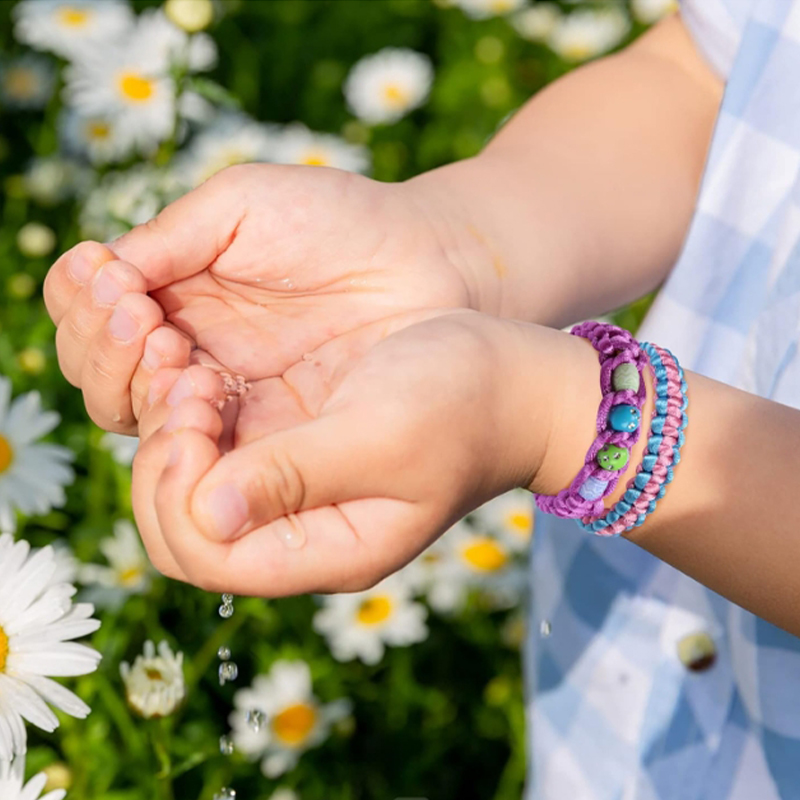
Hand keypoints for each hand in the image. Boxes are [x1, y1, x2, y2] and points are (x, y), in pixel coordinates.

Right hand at [43, 164, 482, 434]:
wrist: (427, 267)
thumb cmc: (341, 221)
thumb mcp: (244, 205)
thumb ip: (168, 238)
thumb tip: (95, 272)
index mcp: (175, 291)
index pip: (89, 315)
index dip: (83, 304)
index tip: (116, 282)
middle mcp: (188, 349)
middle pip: (99, 375)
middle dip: (104, 350)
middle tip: (144, 321)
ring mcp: (225, 398)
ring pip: (136, 418)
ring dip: (132, 386)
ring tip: (172, 350)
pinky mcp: (266, 438)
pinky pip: (199, 449)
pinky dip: (177, 426)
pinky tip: (200, 389)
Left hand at [130, 311, 570, 594]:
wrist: (510, 378)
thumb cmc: (463, 402)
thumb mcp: (383, 435)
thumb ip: (297, 476)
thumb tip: (205, 514)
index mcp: (326, 548)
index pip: (206, 557)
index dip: (174, 490)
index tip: (194, 409)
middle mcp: (299, 532)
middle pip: (182, 532)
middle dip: (162, 461)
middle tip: (186, 382)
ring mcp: (291, 493)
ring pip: (185, 488)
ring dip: (167, 429)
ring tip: (189, 365)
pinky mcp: (290, 450)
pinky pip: (209, 448)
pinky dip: (187, 409)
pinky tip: (203, 366)